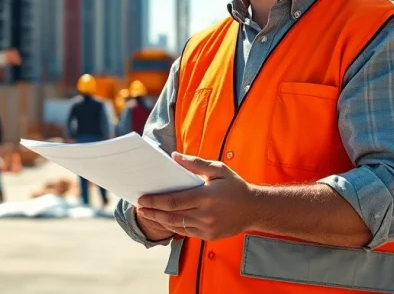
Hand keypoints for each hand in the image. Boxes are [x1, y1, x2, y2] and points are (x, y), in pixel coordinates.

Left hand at [136, 153, 257, 240]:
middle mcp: (205, 215)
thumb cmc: (235, 186)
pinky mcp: (208, 236)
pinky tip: (164, 219)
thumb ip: (195, 163)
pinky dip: (173, 226)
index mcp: (206, 197)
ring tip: (147, 213)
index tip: (142, 198)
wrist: (255, 209)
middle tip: (138, 206)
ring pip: (176, 225)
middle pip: (171, 215)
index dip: (155, 201)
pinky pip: (185, 232)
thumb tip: (174, 156)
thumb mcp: (218, 169)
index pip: (173, 201)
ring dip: (159, 219)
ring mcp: (207, 228)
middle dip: (152, 211)